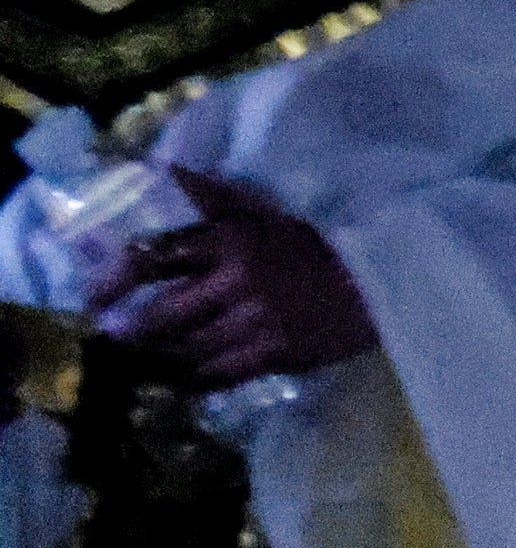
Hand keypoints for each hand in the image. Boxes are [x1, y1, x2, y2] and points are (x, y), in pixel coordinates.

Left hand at [84, 169, 379, 385]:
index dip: (116, 280)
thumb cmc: (323, 243)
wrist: (387, 280)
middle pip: (164, 314)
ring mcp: (258, 321)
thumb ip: (218, 197)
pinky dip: (195, 379)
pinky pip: (218, 375)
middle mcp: (239, 280)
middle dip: (136, 330)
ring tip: (151, 360)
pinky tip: (185, 379)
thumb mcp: (271, 212)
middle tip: (122, 336)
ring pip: (188, 348)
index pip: (157, 257)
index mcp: (235, 238)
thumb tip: (168, 168)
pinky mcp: (276, 354)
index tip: (95, 298)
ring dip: (164, 357)